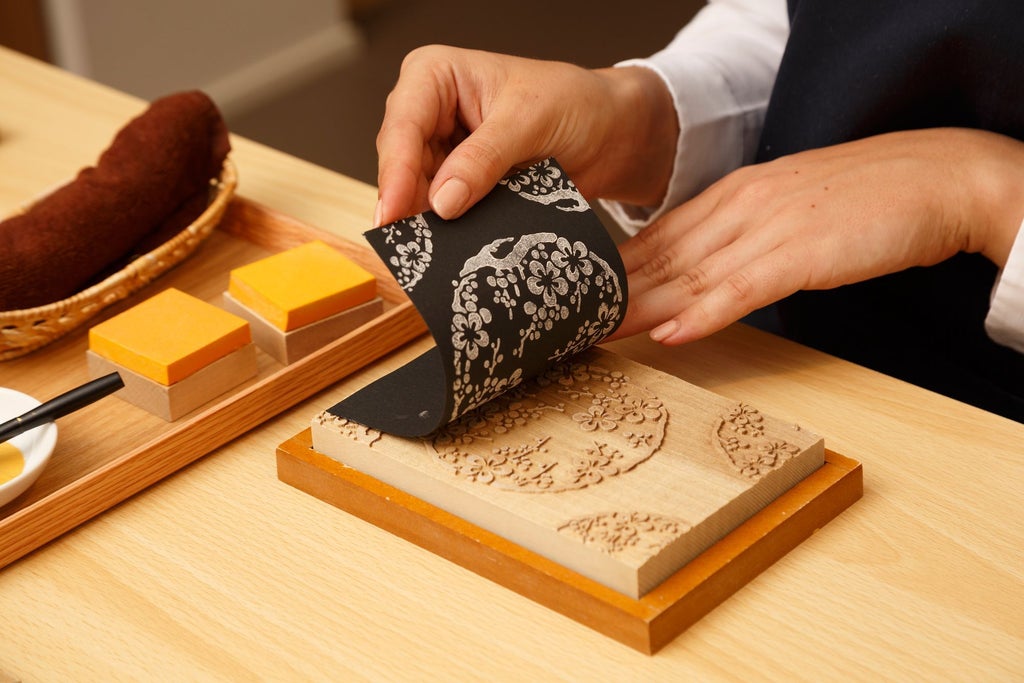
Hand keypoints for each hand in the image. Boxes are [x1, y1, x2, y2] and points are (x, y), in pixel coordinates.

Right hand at [374, 45, 676, 224]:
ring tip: (437, 254)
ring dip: (429, 225)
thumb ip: (484, 159)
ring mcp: (441, 153)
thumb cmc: (576, 104)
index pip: (402, 125)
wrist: (611, 133)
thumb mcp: (530, 122)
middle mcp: (428, 113)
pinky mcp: (459, 186)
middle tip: (415, 246)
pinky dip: (449, 234)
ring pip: (416, 195)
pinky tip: (454, 252)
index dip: (396, 173)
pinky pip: (443, 214)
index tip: (393, 214)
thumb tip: (442, 200)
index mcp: (435, 75)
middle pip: (401, 165)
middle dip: (408, 204)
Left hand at [612, 128, 1023, 344]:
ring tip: (595, 334)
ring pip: (687, 275)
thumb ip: (741, 236)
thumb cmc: (863, 198)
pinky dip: (702, 314)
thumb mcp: (786, 208)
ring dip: (639, 309)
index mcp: (733, 196)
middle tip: (567, 322)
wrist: (936, 176)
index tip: (580, 295)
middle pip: (660, 258)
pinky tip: (670, 335)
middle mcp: (739, 209)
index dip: (616, 271)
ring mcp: (768, 229)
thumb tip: (701, 272)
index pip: (659, 238)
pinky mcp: (801, 254)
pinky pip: (739, 289)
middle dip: (611, 293)